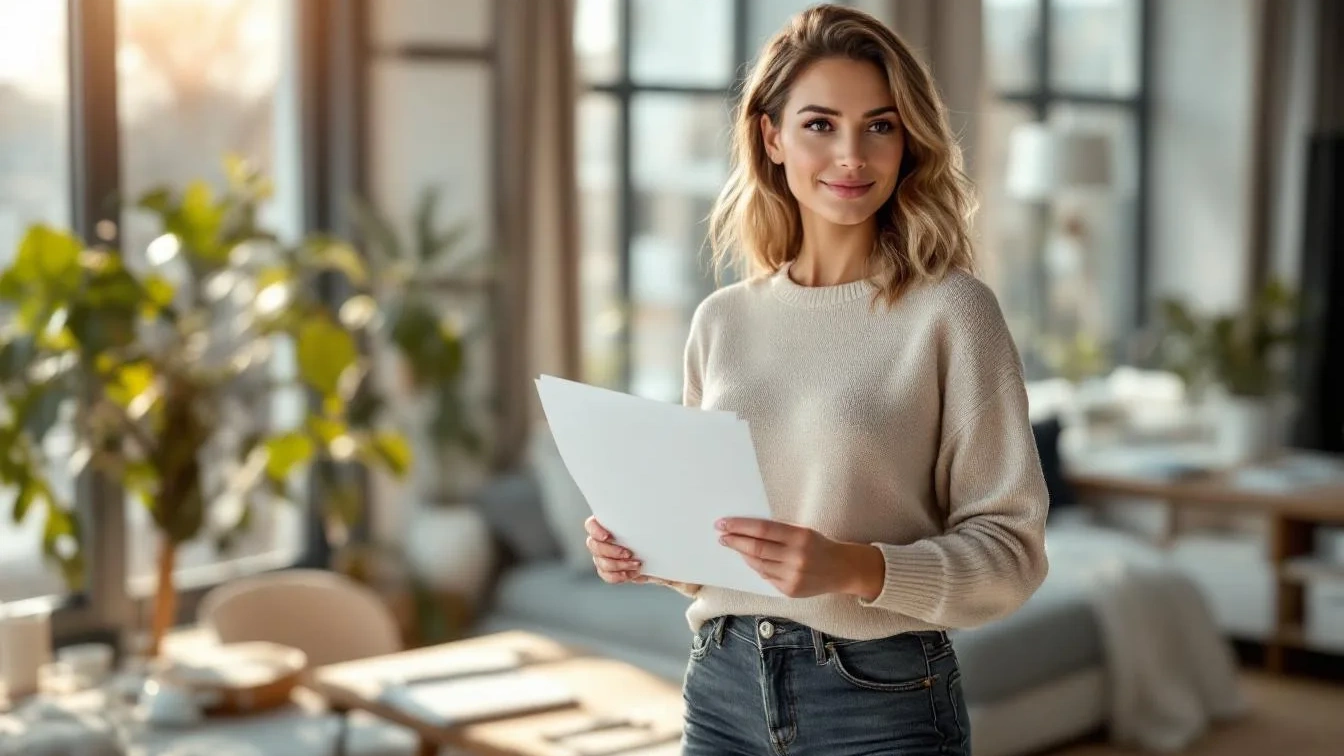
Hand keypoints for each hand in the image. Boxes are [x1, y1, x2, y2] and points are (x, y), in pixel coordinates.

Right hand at [584, 516, 701, 594]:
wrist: (668, 556)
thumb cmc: (661, 535)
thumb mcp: (657, 525)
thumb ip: (649, 519)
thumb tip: (654, 507)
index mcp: (610, 523)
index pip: (591, 524)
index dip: (595, 530)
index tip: (608, 536)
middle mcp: (603, 539)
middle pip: (593, 546)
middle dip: (611, 551)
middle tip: (629, 554)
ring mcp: (604, 556)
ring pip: (600, 562)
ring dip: (618, 565)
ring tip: (637, 565)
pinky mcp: (611, 570)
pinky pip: (606, 576)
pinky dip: (618, 576)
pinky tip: (632, 574)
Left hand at [716, 518, 882, 598]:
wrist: (843, 569)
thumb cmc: (819, 545)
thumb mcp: (803, 531)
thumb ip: (778, 532)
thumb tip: (746, 531)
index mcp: (800, 536)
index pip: (762, 529)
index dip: (739, 526)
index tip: (723, 523)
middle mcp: (796, 557)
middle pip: (756, 548)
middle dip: (734, 541)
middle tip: (721, 535)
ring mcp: (792, 576)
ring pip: (758, 564)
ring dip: (742, 554)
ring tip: (733, 545)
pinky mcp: (790, 590)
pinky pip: (766, 576)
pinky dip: (757, 567)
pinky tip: (751, 560)